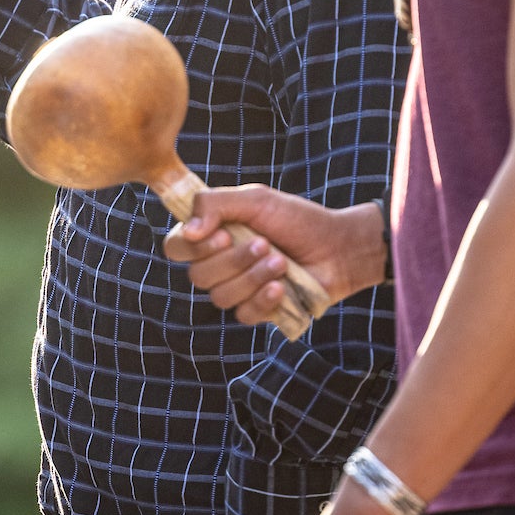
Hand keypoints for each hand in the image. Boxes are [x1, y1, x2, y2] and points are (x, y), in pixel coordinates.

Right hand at [166, 188, 387, 324]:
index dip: (192, 247)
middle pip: (198, 276)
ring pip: (221, 297)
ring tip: (280, 262)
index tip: (223, 234)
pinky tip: (281, 287)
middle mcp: (219, 264)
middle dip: (234, 260)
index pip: (176, 248)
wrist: (338, 246)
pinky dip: (263, 299)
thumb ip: (215, 204)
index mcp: (212, 235)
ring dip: (253, 277)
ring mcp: (238, 289)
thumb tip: (188, 230)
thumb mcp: (256, 199)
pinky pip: (243, 315)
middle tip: (266, 244)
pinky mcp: (258, 310)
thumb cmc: (297, 219)